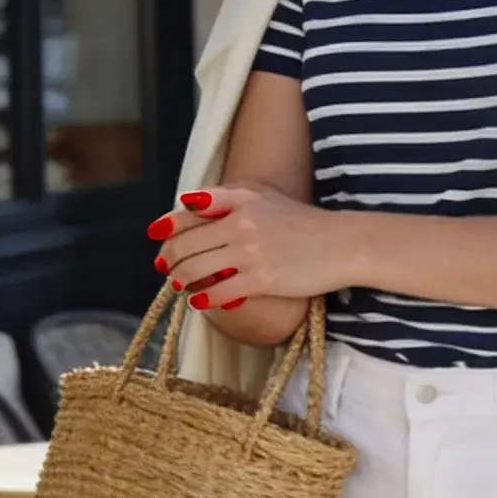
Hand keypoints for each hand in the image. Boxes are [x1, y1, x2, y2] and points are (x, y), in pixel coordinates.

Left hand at [146, 185, 347, 308]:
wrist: (339, 245)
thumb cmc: (300, 222)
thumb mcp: (262, 196)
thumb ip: (223, 197)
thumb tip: (185, 203)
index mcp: (238, 200)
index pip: (187, 214)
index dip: (166, 228)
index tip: (157, 236)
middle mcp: (239, 224)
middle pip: (185, 245)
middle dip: (169, 260)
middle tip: (165, 269)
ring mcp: (250, 253)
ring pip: (196, 270)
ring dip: (181, 281)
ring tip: (180, 285)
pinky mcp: (261, 279)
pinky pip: (219, 293)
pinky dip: (203, 298)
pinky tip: (199, 301)